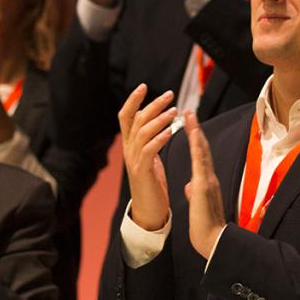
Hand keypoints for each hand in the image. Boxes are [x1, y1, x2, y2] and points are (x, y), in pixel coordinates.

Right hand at [117, 84, 176, 230]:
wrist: (148, 212)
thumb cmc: (151, 185)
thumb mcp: (148, 159)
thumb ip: (149, 142)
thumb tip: (156, 125)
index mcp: (130, 146)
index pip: (126, 117)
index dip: (133, 100)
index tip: (143, 86)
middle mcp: (129, 150)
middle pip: (136, 120)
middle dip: (152, 105)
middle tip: (169, 95)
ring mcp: (133, 161)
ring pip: (142, 132)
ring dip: (159, 119)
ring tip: (174, 111)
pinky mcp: (142, 172)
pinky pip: (149, 151)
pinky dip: (159, 139)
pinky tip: (171, 132)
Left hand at [183, 112, 227, 258]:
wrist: (213, 241)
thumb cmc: (206, 227)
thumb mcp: (197, 205)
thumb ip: (194, 192)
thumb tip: (189, 186)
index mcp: (206, 182)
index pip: (200, 156)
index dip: (195, 140)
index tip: (189, 125)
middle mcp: (209, 177)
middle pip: (202, 148)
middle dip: (195, 129)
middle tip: (189, 111)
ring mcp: (208, 180)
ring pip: (202, 151)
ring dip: (196, 132)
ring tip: (189, 115)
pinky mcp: (204, 186)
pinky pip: (200, 163)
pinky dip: (197, 147)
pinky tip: (194, 134)